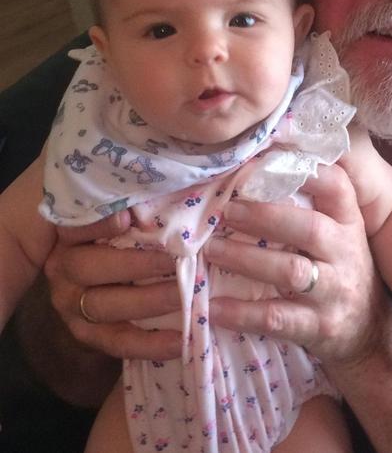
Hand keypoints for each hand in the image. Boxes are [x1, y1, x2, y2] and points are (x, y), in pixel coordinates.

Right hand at [44, 211, 181, 359]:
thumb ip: (137, 204)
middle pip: (90, 267)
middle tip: (178, 260)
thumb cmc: (129, 229)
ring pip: (103, 306)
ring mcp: (70, 303)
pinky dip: (149, 344)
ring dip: (148, 302)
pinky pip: (116, 341)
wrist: (111, 277)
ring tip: (185, 297)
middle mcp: (62, 267)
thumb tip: (166, 189)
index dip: (99, 224)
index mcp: (69, 233)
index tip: (127, 218)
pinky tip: (181, 341)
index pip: (76, 226)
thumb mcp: (126, 212)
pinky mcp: (86, 333)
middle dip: (138, 265)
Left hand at [205, 162, 389, 364]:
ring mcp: (334, 292)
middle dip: (263, 216)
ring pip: (290, 272)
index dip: (305, 172)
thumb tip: (263, 158)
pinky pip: (278, 318)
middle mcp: (345, 252)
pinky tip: (215, 307)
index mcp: (348, 221)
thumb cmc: (339, 267)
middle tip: (226, 209)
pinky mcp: (319, 327)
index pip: (336, 187)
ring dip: (246, 259)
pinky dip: (244, 312)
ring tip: (211, 250)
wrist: (368, 330)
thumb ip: (313, 202)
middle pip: (308, 228)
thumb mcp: (339, 231)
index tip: (264, 161)